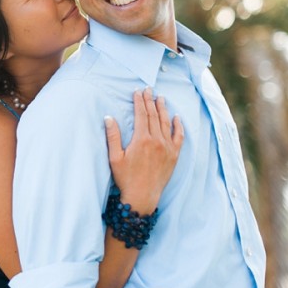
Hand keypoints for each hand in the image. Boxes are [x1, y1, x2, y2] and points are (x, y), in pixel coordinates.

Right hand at [104, 87, 183, 214]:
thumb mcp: (114, 158)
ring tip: (160, 98)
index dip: (139, 101)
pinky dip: (178, 126)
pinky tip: (176, 117)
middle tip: (148, 90)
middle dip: (150, 101)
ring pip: (165, 123)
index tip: (137, 92)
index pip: (141, 114)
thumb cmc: (126, 178)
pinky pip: (178, 137)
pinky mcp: (174, 155)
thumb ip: (113, 136)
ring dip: (163, 109)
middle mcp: (156, 141)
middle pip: (153, 115)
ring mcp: (167, 148)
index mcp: (141, 139)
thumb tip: (108, 117)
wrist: (142, 197)